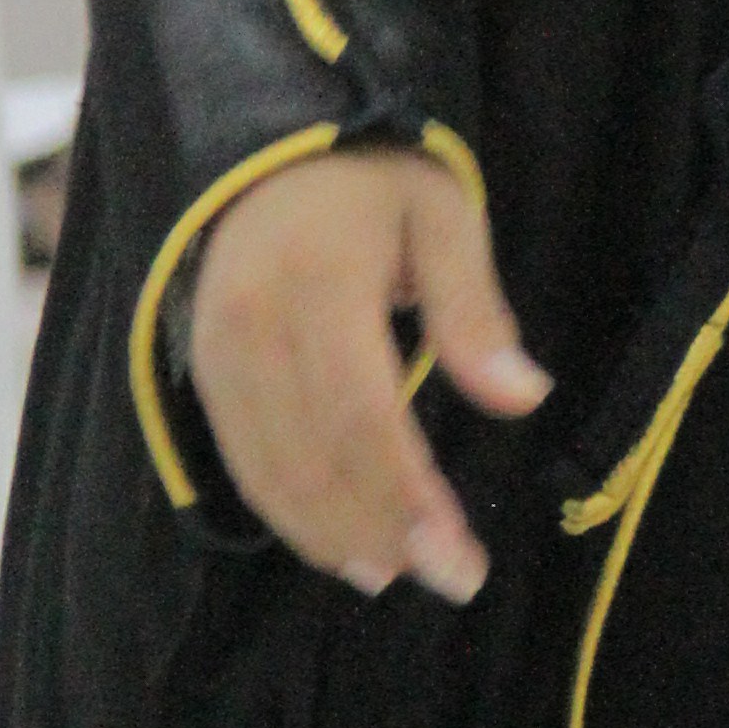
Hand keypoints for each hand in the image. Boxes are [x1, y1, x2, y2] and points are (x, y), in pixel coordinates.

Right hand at [189, 146, 548, 600]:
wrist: (264, 146)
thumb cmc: (371, 179)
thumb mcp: (442, 214)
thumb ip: (475, 308)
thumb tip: (526, 396)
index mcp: (319, 283)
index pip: (364, 416)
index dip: (409, 496)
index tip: (459, 555)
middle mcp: (255, 326)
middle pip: (317, 456)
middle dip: (382, 532)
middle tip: (447, 580)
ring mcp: (219, 352)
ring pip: (271, 470)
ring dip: (331, 535)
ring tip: (392, 575)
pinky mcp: (203, 368)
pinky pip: (241, 458)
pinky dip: (286, 512)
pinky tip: (333, 542)